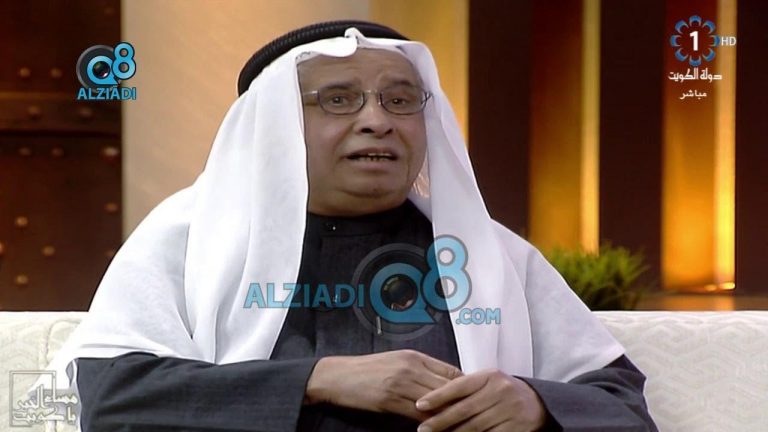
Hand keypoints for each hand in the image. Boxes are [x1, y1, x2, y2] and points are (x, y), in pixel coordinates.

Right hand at [305, 349, 462, 420]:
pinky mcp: (390, 399)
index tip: (477, 400)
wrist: (338, 377)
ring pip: (436, 402)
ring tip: (465, 426)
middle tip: (479, 416)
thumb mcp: (397, 362)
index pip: (451, 371)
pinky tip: (438, 430)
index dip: (467, 387)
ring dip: (451, 416)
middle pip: (448, 387)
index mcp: (415, 357)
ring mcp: (401, 383)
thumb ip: (421, 371)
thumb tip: (445, 384)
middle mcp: (411, 367)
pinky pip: (418, 415)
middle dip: (464, 403)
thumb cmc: (368, 371)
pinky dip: (431, 424)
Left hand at [415, 369, 545, 431]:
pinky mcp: (514, 428)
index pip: (459, 385)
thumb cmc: (502, 391)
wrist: (535, 403)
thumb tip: (432, 400)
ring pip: (474, 426)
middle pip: (464, 409)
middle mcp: (500, 391)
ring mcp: (508, 410)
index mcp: (489, 376)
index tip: (420, 405)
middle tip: (423, 429)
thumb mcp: (486, 382)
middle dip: (440, 420)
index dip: (438, 396)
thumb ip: (464, 387)